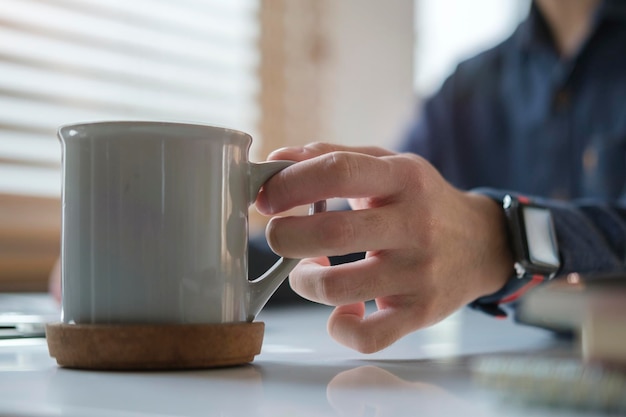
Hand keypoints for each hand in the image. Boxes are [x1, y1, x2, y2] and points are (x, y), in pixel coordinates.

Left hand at [256, 143, 511, 352]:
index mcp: (403, 178)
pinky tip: (343, 310)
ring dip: (305, 281)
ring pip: (338, 288)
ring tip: (308, 270)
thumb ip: (334, 157)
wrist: (483, 243)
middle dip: (285, 236)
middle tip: (279, 235)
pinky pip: (369, 336)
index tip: (266, 198)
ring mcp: (420, 273)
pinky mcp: (421, 312)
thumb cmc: (422, 201)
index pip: (337, 172)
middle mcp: (415, 224)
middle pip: (331, 233)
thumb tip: (277, 158)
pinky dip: (341, 327)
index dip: (289, 184)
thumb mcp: (389, 166)